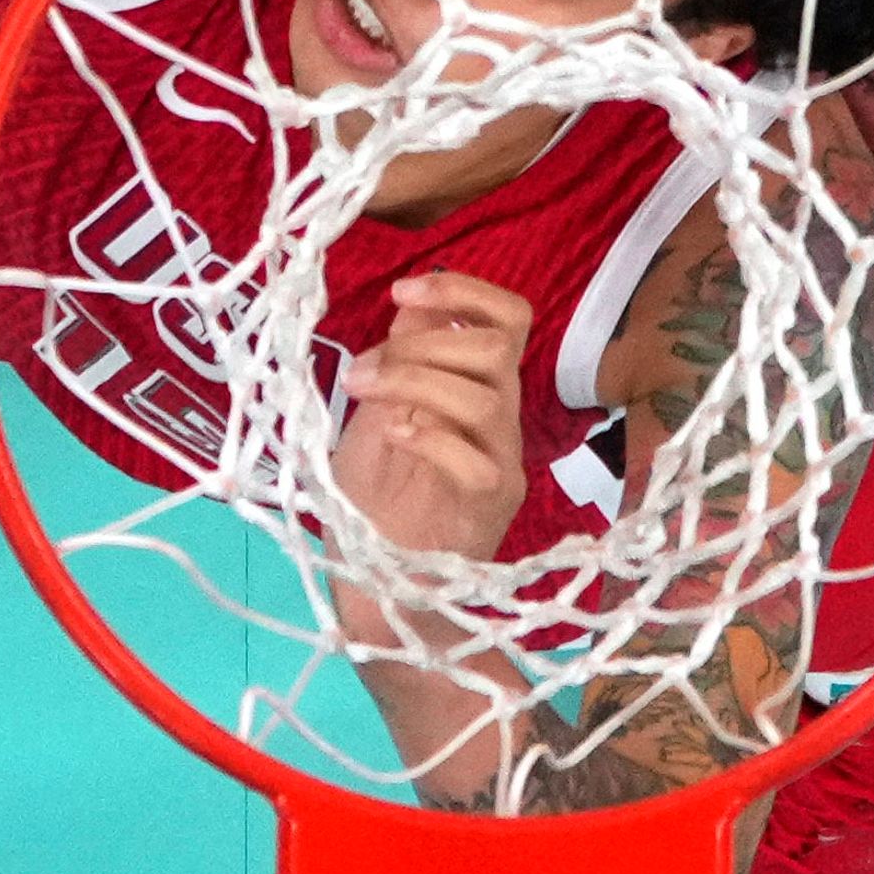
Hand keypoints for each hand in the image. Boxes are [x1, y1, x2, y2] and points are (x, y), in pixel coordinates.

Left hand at [332, 271, 534, 561]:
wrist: (375, 582)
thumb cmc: (376, 498)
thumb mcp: (376, 412)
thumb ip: (401, 361)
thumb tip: (415, 299)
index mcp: (480, 387)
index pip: (510, 318)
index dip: (465, 291)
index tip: (403, 291)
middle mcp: (501, 418)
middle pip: (498, 349)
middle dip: (424, 341)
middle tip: (364, 370)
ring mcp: (501, 462)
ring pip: (486, 398)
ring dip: (413, 383)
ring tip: (362, 394)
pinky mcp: (489, 507)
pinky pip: (478, 462)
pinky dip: (430, 438)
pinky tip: (394, 436)